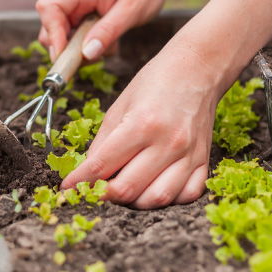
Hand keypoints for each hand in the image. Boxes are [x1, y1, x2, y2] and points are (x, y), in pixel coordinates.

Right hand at [36, 0, 170, 60]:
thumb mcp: (132, 11)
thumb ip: (109, 31)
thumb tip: (86, 54)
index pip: (49, 8)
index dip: (52, 33)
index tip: (63, 55)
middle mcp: (72, 0)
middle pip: (48, 27)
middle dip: (65, 49)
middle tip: (92, 57)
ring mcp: (75, 12)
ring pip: (60, 40)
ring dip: (79, 53)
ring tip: (108, 46)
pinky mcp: (80, 23)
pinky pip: (74, 44)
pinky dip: (88, 52)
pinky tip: (108, 44)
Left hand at [61, 43, 219, 208]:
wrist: (197, 69)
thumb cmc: (155, 82)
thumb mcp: (119, 105)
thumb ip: (102, 142)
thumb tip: (87, 172)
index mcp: (141, 124)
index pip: (101, 165)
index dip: (79, 182)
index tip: (67, 189)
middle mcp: (168, 142)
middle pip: (127, 189)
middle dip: (102, 196)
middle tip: (92, 191)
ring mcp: (190, 154)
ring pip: (157, 199)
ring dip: (134, 203)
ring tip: (122, 192)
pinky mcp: (204, 160)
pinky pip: (187, 195)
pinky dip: (167, 199)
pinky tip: (152, 189)